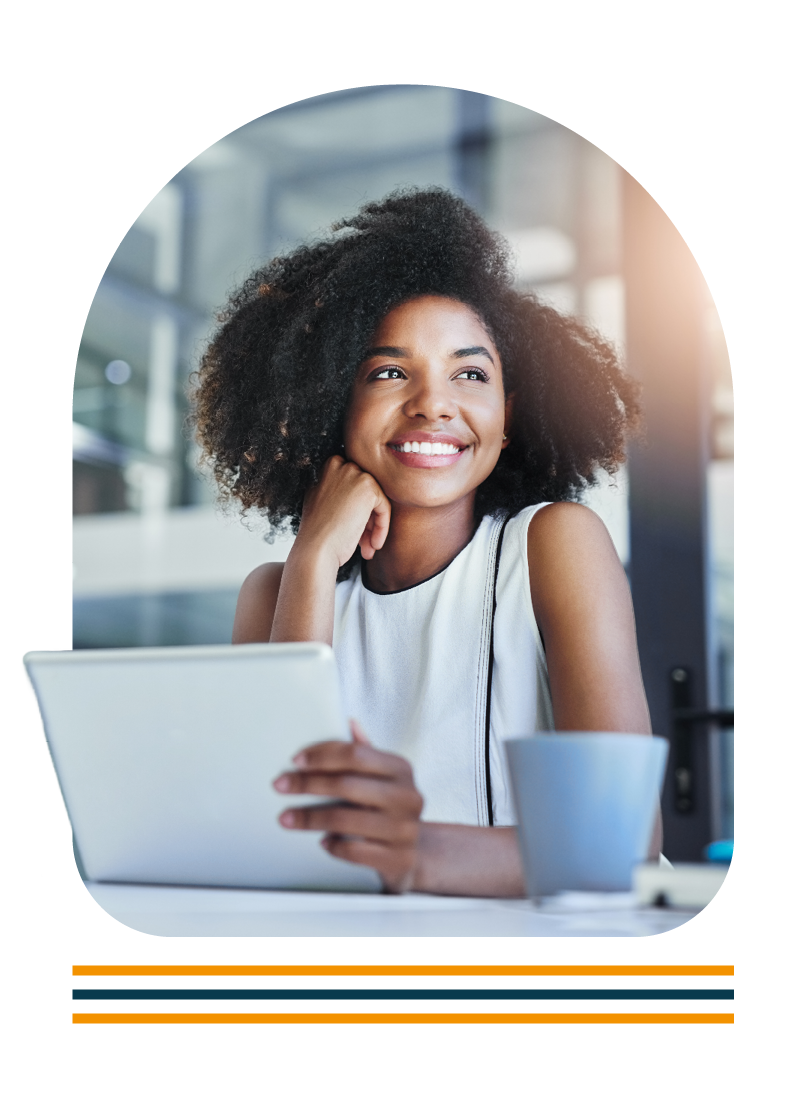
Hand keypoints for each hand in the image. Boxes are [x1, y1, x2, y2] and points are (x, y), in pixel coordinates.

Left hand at [272, 720, 423, 892]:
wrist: (416, 853)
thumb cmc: (390, 809)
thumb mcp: (384, 778)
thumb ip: (366, 752)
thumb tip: (350, 723)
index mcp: (401, 769)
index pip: (356, 754)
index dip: (322, 755)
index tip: (295, 761)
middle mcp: (407, 797)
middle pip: (346, 784)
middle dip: (307, 784)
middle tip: (280, 785)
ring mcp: (404, 829)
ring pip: (344, 820)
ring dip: (309, 818)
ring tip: (286, 818)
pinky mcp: (397, 859)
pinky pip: (353, 851)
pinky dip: (332, 845)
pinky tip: (322, 841)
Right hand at [297, 455, 390, 567]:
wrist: (315, 549)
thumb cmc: (317, 534)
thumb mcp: (321, 502)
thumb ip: (336, 491)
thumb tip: (356, 496)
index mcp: (327, 467)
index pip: (353, 486)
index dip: (355, 510)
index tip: (353, 530)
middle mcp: (340, 465)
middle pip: (365, 492)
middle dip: (366, 519)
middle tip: (363, 542)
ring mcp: (354, 474)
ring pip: (376, 501)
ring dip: (373, 526)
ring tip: (368, 548)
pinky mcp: (368, 488)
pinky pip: (384, 507)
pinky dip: (382, 528)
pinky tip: (373, 545)